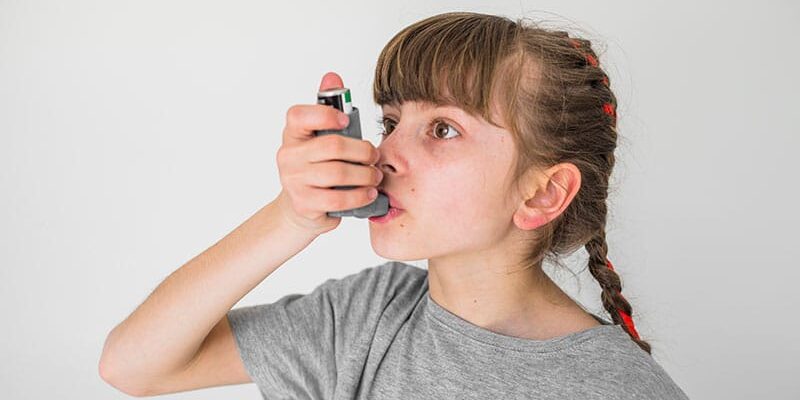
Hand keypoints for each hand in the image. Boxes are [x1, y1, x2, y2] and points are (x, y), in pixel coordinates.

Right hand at [273, 72, 381, 235]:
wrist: (301, 207)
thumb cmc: (316, 167)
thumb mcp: (320, 138)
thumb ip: (328, 108)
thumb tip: (332, 76)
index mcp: (292, 134)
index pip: (299, 115)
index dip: (325, 115)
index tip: (345, 121)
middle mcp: (289, 156)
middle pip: (332, 145)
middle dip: (362, 150)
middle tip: (375, 156)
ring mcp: (294, 181)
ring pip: (338, 173)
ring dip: (365, 174)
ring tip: (375, 176)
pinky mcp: (304, 204)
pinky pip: (338, 198)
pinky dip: (359, 195)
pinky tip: (368, 192)